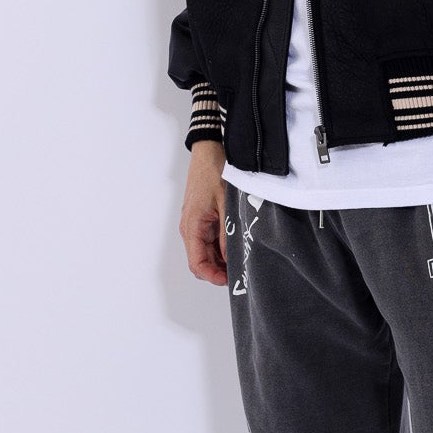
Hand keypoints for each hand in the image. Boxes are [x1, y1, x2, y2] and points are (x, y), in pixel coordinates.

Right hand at [179, 140, 227, 284]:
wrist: (209, 151)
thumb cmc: (213, 171)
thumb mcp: (226, 204)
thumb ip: (227, 233)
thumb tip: (231, 257)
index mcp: (192, 226)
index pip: (197, 264)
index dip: (213, 276)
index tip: (230, 280)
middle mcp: (191, 228)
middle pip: (201, 262)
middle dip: (219, 271)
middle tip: (241, 272)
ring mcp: (196, 224)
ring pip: (206, 253)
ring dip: (221, 260)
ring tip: (241, 259)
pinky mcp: (203, 220)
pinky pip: (210, 241)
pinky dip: (221, 248)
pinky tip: (236, 246)